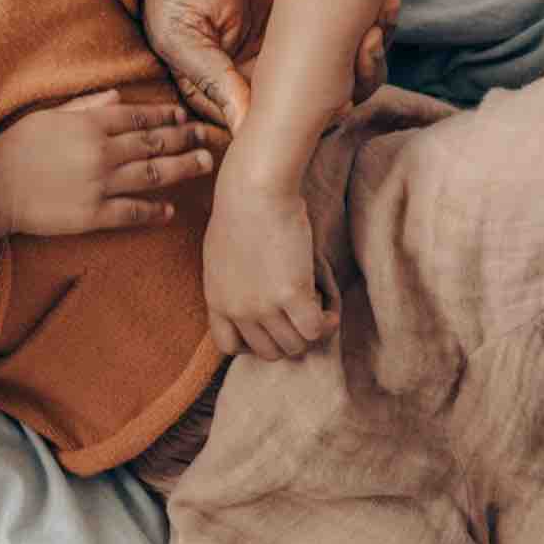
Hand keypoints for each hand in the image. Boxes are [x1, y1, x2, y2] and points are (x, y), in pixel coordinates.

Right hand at [0, 90, 216, 238]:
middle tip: (208, 137)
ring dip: (182, 169)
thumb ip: (85, 104)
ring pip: (153, 174)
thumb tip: (118, 95)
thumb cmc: (15, 147)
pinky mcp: (93, 214)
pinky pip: (133, 211)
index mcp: (88, 124)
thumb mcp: (47, 115)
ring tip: (203, 164)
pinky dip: (154, 211)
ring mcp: (99, 184)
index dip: (166, 117)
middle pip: (154, 143)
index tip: (184, 116)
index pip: (138, 117)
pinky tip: (170, 210)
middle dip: (185, 139)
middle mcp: (100, 152)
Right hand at [142, 0, 398, 131]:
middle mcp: (271, 76)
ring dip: (374, 50)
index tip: (340, 101)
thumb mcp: (180, 36)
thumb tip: (244, 129)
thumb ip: (212, 80)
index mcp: (236, 92)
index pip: (281, 122)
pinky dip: (378, 21)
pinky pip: (357, 33)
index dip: (316, 117)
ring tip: (383, 14)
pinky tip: (385, 2)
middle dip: (358, 78)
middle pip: (327, 103)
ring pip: (350, 72)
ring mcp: (297, 48)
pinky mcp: (319, 16)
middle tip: (368, 43)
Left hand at [201, 164, 335, 358]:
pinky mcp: (291, 296)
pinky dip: (327, 323)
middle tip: (301, 314)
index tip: (270, 325)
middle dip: (288, 337)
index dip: (253, 342)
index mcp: (216, 299)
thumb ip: (231, 284)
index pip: (228, 346)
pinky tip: (328, 306)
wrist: (253, 192)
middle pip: (268, 351)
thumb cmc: (240, 212)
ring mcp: (262, 306)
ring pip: (295, 346)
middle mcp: (237, 309)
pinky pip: (315, 330)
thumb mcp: (221, 256)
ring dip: (310, 330)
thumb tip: (251, 298)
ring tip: (316, 305)